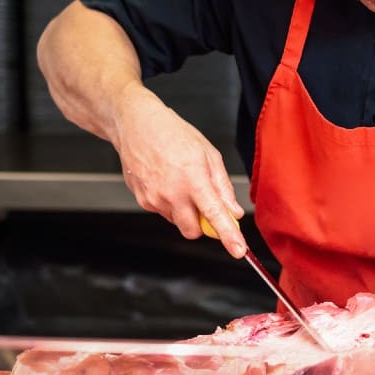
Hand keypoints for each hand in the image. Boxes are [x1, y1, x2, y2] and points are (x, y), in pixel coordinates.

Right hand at [113, 87, 246, 257]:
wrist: (136, 124)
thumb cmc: (172, 133)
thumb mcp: (208, 153)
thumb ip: (222, 186)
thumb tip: (234, 211)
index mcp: (193, 178)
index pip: (215, 215)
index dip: (228, 236)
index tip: (238, 250)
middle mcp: (172, 193)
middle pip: (193, 231)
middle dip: (202, 224)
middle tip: (204, 203)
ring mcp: (154, 199)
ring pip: (177, 222)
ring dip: (184, 211)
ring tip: (180, 181)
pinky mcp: (143, 200)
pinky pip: (163, 212)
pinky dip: (169, 204)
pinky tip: (166, 181)